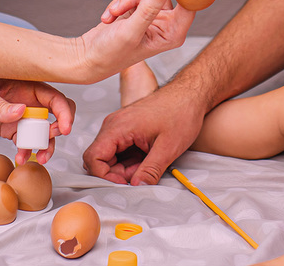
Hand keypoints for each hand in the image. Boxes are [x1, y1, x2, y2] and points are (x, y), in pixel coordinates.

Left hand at [0, 63, 74, 164]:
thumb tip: (21, 112)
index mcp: (25, 84)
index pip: (54, 97)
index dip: (65, 112)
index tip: (64, 128)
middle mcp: (26, 99)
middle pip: (53, 116)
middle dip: (55, 133)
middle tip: (45, 147)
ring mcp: (17, 114)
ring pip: (40, 131)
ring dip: (43, 145)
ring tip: (37, 158)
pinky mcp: (7, 127)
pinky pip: (23, 140)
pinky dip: (27, 151)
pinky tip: (21, 158)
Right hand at [77, 0, 195, 81]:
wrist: (88, 56)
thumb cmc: (109, 54)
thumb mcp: (130, 32)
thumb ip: (148, 9)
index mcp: (172, 33)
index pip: (188, 4)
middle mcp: (166, 22)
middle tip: (116, 9)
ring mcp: (152, 14)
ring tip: (109, 15)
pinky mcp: (139, 7)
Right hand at [83, 81, 205, 185]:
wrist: (190, 95)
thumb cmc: (181, 113)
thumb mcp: (168, 148)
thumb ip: (150, 171)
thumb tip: (137, 188)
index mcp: (118, 127)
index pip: (93, 157)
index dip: (105, 176)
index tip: (125, 184)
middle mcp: (113, 125)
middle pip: (99, 159)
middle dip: (117, 174)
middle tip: (140, 176)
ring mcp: (119, 126)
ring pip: (109, 156)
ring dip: (124, 168)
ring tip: (147, 165)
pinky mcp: (126, 129)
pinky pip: (119, 150)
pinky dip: (129, 160)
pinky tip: (147, 159)